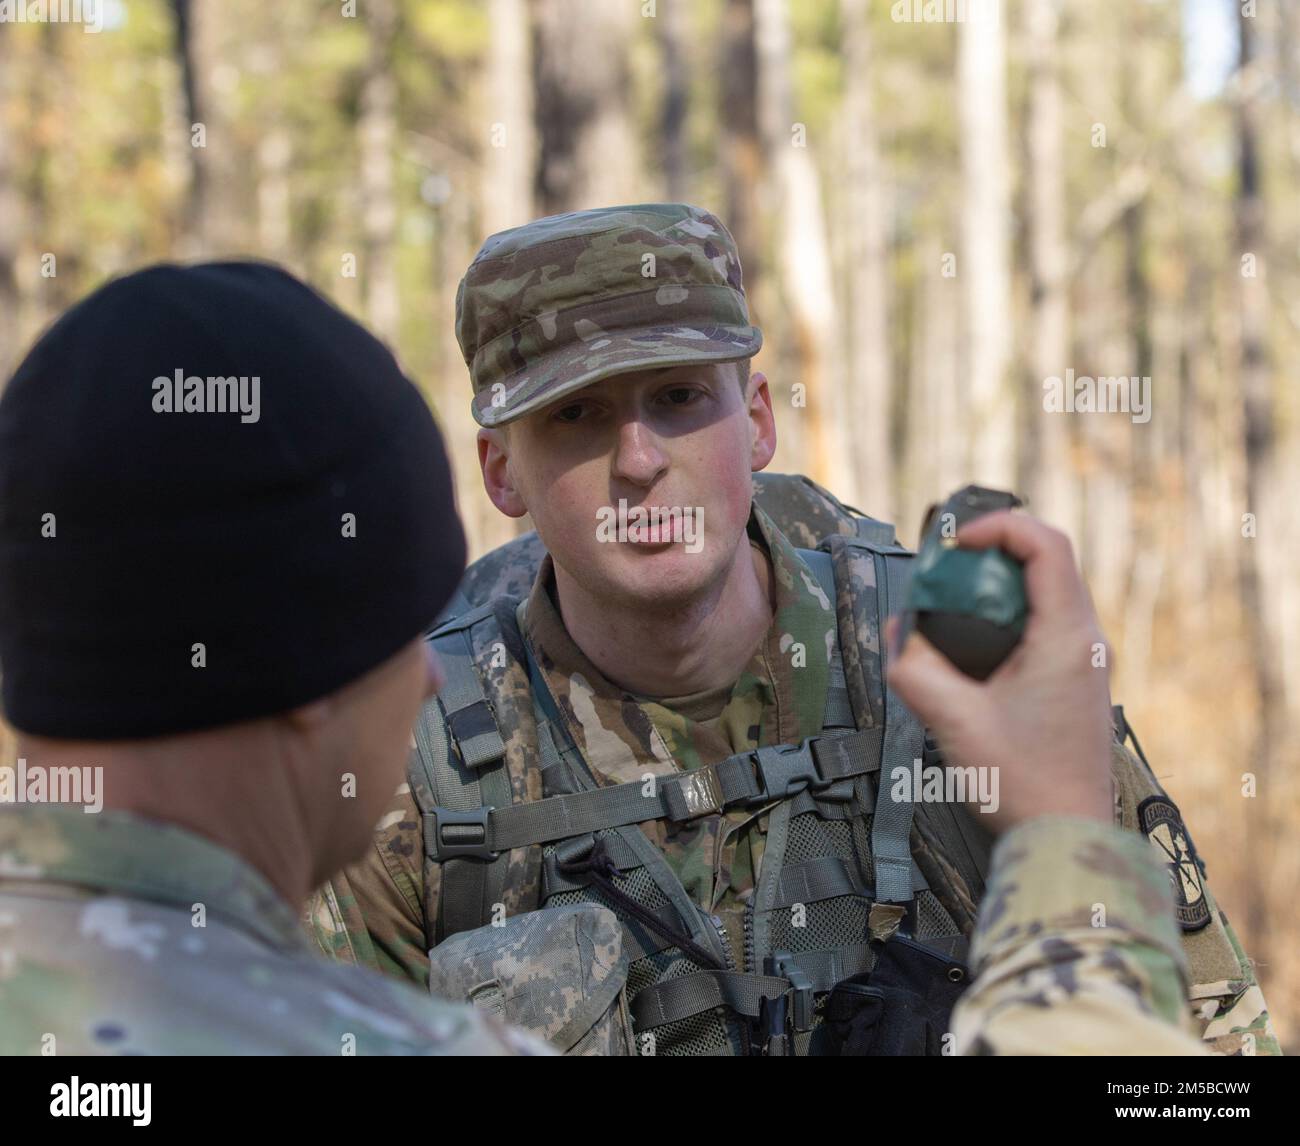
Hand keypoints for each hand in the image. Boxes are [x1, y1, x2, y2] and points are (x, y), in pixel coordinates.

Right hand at [885, 511, 1113, 834]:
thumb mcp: (953, 721)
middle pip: (1044, 560)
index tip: (955, 544)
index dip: (998, 527)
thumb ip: (914, 668)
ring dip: (996, 586)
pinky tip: (972, 648)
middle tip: (943, 573)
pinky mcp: (1076, 678)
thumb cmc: (1024, 785)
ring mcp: (1086, 659)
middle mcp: (1086, 640)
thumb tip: (897, 631)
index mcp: (1067, 638)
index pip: (1045, 544)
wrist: (1065, 835)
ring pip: (1044, 590)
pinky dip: (1006, 616)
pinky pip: (1044, 622)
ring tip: (950, 608)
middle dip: (988, 555)